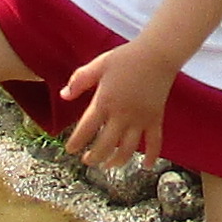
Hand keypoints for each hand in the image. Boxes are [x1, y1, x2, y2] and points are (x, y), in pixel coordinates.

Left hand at [64, 39, 178, 171]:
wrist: (157, 54)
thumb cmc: (126, 57)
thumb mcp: (99, 65)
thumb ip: (80, 80)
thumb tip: (64, 96)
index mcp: (105, 101)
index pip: (86, 129)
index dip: (76, 142)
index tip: (70, 150)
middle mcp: (122, 115)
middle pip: (106, 145)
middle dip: (95, 157)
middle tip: (87, 161)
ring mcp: (140, 119)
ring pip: (128, 149)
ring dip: (117, 161)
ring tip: (108, 165)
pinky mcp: (155, 119)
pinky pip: (155, 142)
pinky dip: (152, 156)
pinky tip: (146, 167)